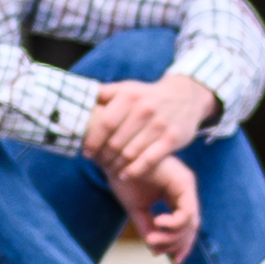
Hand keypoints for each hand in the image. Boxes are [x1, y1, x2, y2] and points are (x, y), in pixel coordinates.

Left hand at [79, 73, 219, 190]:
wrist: (186, 96)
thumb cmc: (148, 96)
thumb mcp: (127, 88)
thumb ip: (104, 93)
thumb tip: (78, 98)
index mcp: (129, 96)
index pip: (105, 124)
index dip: (93, 141)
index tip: (86, 152)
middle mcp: (144, 110)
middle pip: (116, 142)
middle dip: (103, 156)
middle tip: (97, 163)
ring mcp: (160, 125)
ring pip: (131, 153)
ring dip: (116, 165)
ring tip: (108, 170)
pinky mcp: (172, 139)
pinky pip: (149, 160)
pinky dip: (134, 171)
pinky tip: (124, 175)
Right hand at [108, 142, 199, 263]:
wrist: (114, 156)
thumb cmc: (124, 177)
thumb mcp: (137, 209)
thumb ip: (148, 228)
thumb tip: (157, 252)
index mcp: (176, 194)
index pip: (187, 225)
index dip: (183, 245)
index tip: (175, 261)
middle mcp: (184, 189)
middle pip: (191, 226)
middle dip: (177, 244)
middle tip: (156, 248)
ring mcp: (186, 185)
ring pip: (191, 222)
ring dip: (172, 237)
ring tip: (152, 238)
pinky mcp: (184, 182)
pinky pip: (187, 212)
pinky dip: (174, 224)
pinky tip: (158, 222)